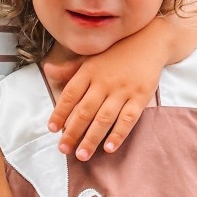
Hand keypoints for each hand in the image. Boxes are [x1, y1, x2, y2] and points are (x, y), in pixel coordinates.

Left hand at [45, 26, 164, 158]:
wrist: (149, 41)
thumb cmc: (116, 53)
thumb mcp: (91, 57)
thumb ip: (70, 69)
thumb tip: (47, 70)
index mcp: (89, 71)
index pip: (70, 94)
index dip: (59, 112)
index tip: (51, 129)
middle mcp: (104, 81)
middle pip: (85, 110)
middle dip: (72, 132)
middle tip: (63, 149)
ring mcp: (123, 90)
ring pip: (104, 118)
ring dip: (92, 138)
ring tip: (82, 155)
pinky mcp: (140, 97)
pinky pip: (128, 118)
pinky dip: (119, 134)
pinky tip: (109, 148)